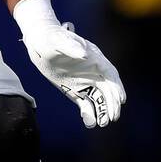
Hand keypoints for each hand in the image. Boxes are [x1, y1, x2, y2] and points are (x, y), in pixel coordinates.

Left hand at [14, 0, 124, 128]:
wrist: (39, 41)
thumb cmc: (50, 37)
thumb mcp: (59, 40)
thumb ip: (72, 46)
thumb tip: (86, 54)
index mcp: (94, 58)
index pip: (110, 74)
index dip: (116, 87)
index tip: (120, 99)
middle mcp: (93, 70)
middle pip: (107, 89)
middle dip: (111, 103)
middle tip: (113, 117)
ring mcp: (84, 80)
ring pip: (98, 97)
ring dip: (102, 110)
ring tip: (103, 124)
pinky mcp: (74, 88)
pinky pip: (85, 102)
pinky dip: (89, 112)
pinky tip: (90, 123)